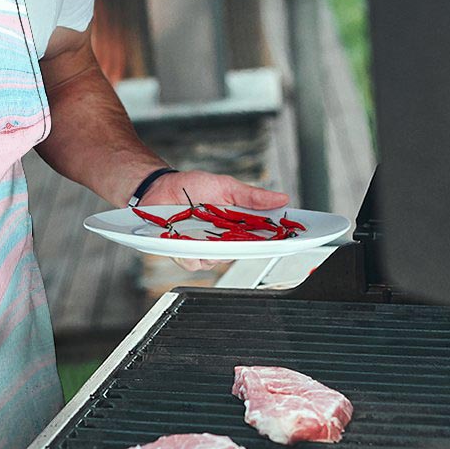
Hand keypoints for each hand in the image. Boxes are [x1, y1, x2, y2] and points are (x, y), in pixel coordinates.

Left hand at [140, 170, 289, 272]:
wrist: (160, 188)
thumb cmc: (192, 186)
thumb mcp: (226, 186)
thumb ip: (252, 196)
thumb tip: (281, 198)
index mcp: (237, 225)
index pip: (262, 238)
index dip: (276, 241)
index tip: (289, 239)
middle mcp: (222, 240)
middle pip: (241, 253)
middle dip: (242, 246)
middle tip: (237, 233)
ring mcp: (203, 248)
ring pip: (217, 261)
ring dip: (212, 248)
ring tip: (203, 230)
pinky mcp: (184, 253)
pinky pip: (193, 262)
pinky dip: (190, 252)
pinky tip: (185, 239)